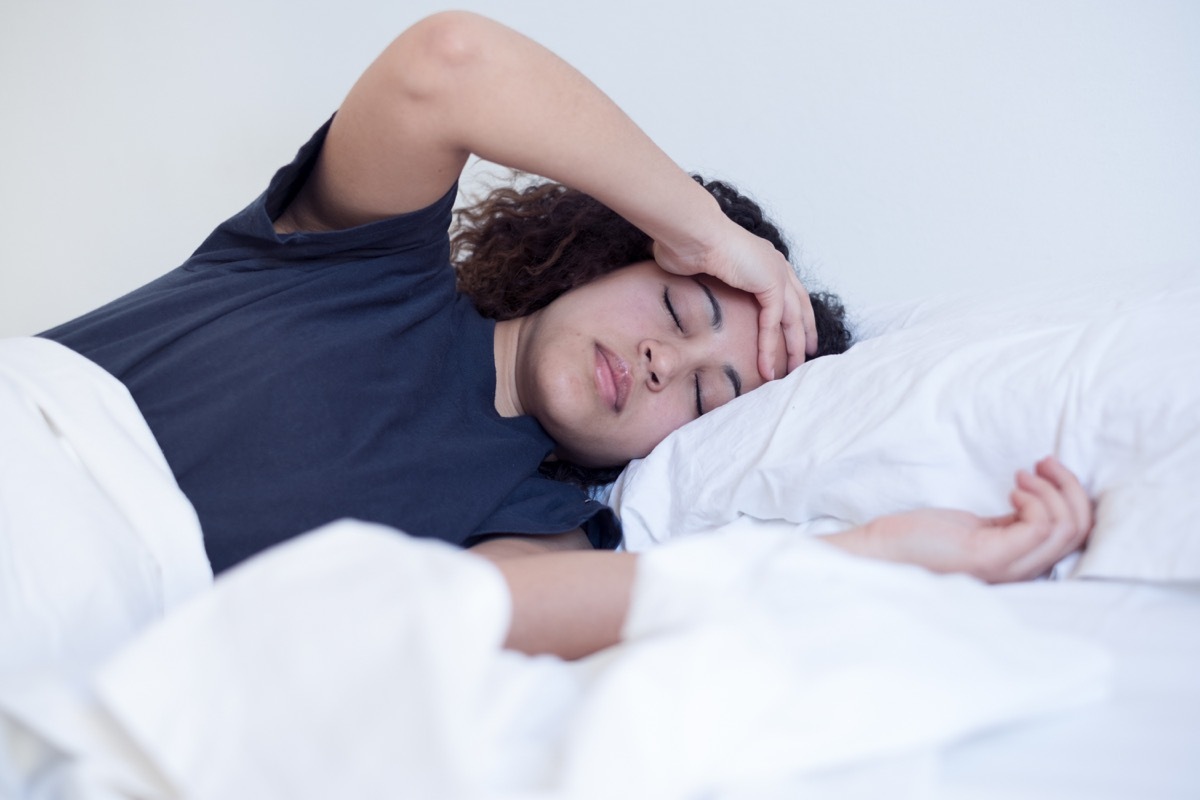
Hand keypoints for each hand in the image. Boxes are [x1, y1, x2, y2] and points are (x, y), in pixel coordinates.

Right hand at [652, 220, 816, 380]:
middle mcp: (774, 264)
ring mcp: (776, 272)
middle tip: (804, 356)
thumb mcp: (700, 268)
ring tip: (791, 371)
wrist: (691, 232)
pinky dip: (770, 347)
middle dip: (804, 333)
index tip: (795, 333)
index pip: (787, 291)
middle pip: (799, 305)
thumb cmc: (686, 244)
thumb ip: (706, 279)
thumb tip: (690, 285)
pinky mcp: (771, 284)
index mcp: (762, 258)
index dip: (794, 314)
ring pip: (792, 319)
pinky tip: (767, 367)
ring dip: (793, 347)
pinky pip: (774, 323)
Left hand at [846, 457, 1093, 581]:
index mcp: (1020, 563)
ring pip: (1066, 528)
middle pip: (1079, 532)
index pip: (1076, 539)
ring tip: (1023, 474)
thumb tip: (1039, 497)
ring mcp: (1007, 567)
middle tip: (1045, 462)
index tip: (1045, 469)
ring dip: (1052, 489)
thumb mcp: (978, 527)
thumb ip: (1012, 523)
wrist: (880, 551)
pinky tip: (1012, 488)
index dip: (1073, 497)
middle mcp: (1020, 571)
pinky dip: (1034, 499)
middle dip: (1071, 487)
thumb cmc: (922, 537)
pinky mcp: (989, 557)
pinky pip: (1039, 526)